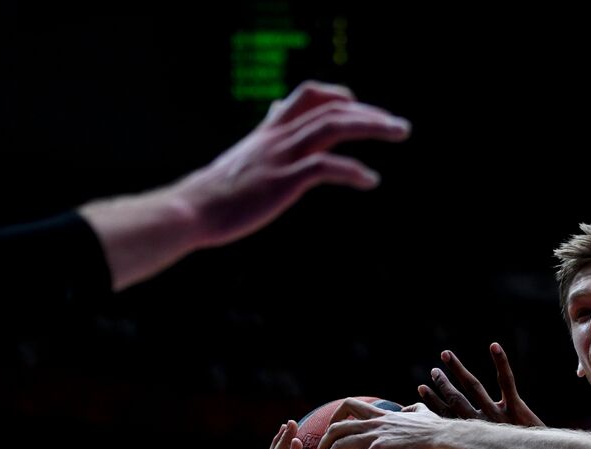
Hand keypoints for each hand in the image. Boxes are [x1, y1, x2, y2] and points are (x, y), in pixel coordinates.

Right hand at [177, 81, 410, 247]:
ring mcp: (281, 157)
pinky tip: (370, 180)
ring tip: (399, 132)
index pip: (306, 96)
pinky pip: (326, 167)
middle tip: (398, 125)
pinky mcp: (283, 181)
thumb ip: (262, 139)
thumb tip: (270, 118)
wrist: (191, 210)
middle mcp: (277, 137)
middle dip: (369, 112)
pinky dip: (353, 171)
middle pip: (329, 108)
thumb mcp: (242, 159)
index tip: (358, 105)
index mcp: (269, 132)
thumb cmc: (216, 193)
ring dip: (372, 126)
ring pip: (332, 126)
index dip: (337, 96)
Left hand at [315, 400, 445, 448]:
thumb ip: (414, 409)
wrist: (446, 439)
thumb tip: (411, 408)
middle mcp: (375, 424)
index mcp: (383, 416)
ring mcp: (376, 437)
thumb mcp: (424, 413)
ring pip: (338, 445)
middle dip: (323, 443)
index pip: (351, 406)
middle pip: (336, 427)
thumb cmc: (439, 430)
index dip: (336, 416)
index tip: (331, 430)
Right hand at [417, 343, 544, 426]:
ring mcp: (498, 416)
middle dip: (443, 385)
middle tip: (434, 370)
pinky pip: (506, 382)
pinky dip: (500, 363)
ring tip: (445, 354)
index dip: (433, 402)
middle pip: (456, 400)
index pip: (446, 418)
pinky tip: (493, 346)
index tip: (421, 388)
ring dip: (457, 370)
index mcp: (473, 438)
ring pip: (473, 388)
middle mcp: (481, 426)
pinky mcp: (517, 409)